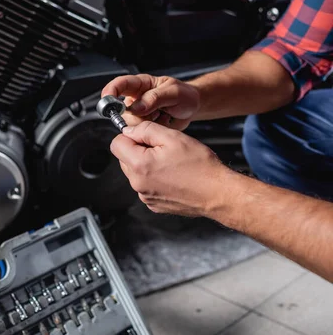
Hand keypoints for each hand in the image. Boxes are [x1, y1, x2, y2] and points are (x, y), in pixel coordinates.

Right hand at [102, 74, 199, 129]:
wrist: (193, 108)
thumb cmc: (185, 95)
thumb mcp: (173, 92)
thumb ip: (154, 98)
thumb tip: (137, 107)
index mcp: (141, 85)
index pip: (121, 84)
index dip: (111, 90)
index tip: (108, 98)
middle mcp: (137, 99)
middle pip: (124, 111)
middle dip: (138, 116)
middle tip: (155, 112)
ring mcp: (140, 113)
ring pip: (131, 124)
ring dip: (148, 124)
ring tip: (162, 115)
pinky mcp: (145, 126)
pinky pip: (141, 133)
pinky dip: (153, 131)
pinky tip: (162, 122)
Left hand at [110, 121, 229, 216]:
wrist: (218, 194)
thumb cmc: (200, 166)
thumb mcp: (173, 137)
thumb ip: (145, 130)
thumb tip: (129, 130)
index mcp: (139, 165)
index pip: (116, 144)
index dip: (130, 135)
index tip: (145, 135)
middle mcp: (138, 184)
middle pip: (125, 159)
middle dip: (139, 150)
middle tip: (164, 149)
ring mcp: (145, 196)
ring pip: (136, 172)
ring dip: (148, 164)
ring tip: (171, 163)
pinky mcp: (154, 204)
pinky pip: (147, 185)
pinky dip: (155, 178)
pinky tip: (173, 176)